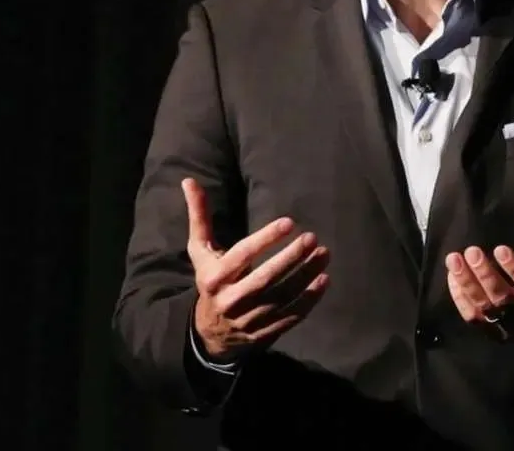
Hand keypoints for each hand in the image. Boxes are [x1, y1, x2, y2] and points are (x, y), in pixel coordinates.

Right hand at [183, 178, 330, 361]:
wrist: (210, 333)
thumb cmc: (210, 280)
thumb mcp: (201, 251)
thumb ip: (199, 216)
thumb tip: (189, 180)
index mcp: (214, 277)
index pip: (243, 255)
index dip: (266, 238)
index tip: (288, 222)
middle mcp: (231, 300)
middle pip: (266, 278)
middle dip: (291, 257)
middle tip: (312, 237)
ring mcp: (250, 319)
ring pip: (283, 296)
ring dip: (306, 274)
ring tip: (324, 253)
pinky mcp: (266, 331)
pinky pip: (292, 315)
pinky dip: (310, 299)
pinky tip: (324, 280)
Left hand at [446, 203, 513, 340]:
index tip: (500, 248)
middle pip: (504, 302)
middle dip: (486, 276)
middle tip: (472, 251)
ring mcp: (509, 329)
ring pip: (485, 311)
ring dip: (467, 284)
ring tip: (454, 259)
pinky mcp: (492, 332)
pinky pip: (473, 319)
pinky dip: (460, 297)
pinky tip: (453, 274)